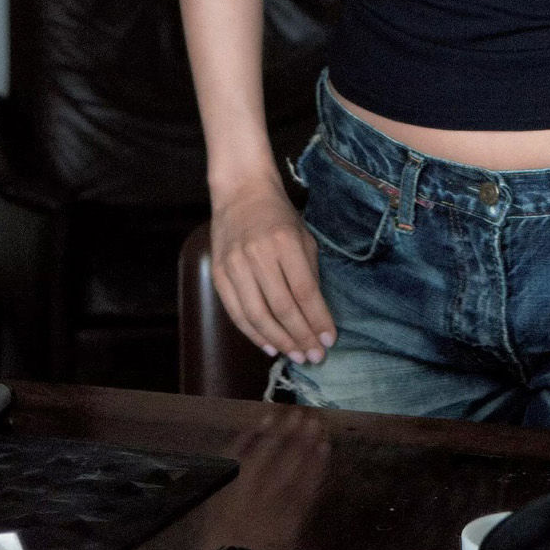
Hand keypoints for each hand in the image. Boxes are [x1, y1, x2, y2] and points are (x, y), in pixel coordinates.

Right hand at [210, 174, 336, 364]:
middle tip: (315, 356)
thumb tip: (317, 315)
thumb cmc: (279, 214)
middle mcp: (259, 255)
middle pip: (282, 308)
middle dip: (302, 337)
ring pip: (258, 316)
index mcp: (285, 242)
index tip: (330, 340)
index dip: (318, 320)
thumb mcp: (303, 235)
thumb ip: (310, 272)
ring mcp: (235, 266)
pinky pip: (237, 313)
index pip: (305, 291)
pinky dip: (254, 334)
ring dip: (280, 341)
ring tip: (296, 355)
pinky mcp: (219, 275)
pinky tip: (270, 346)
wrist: (241, 192)